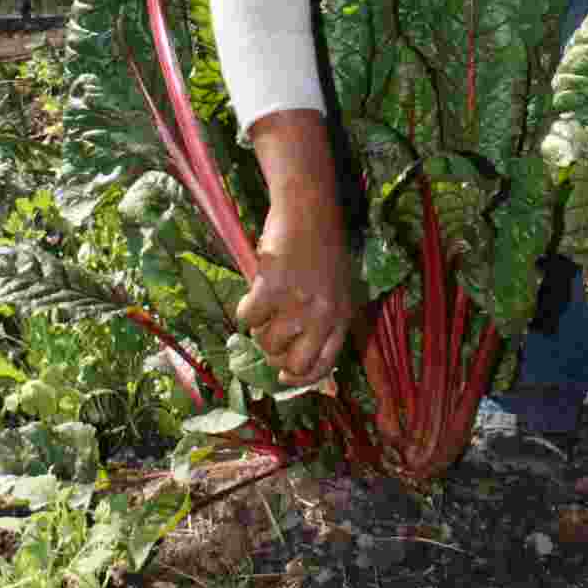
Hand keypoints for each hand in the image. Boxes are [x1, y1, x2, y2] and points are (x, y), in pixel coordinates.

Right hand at [236, 200, 355, 386]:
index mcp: (342, 316)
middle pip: (292, 364)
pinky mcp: (272, 288)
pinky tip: (254, 292)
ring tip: (265, 306)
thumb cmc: (322, 247)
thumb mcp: (335, 288)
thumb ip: (324, 321)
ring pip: (266, 343)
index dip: (301, 378)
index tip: (284, 377)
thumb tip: (295, 361)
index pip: (323, 366)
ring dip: (259, 330)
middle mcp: (324, 315)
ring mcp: (298, 303)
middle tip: (268, 338)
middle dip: (275, 358)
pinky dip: (245, 309)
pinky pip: (247, 319)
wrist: (308, 209)